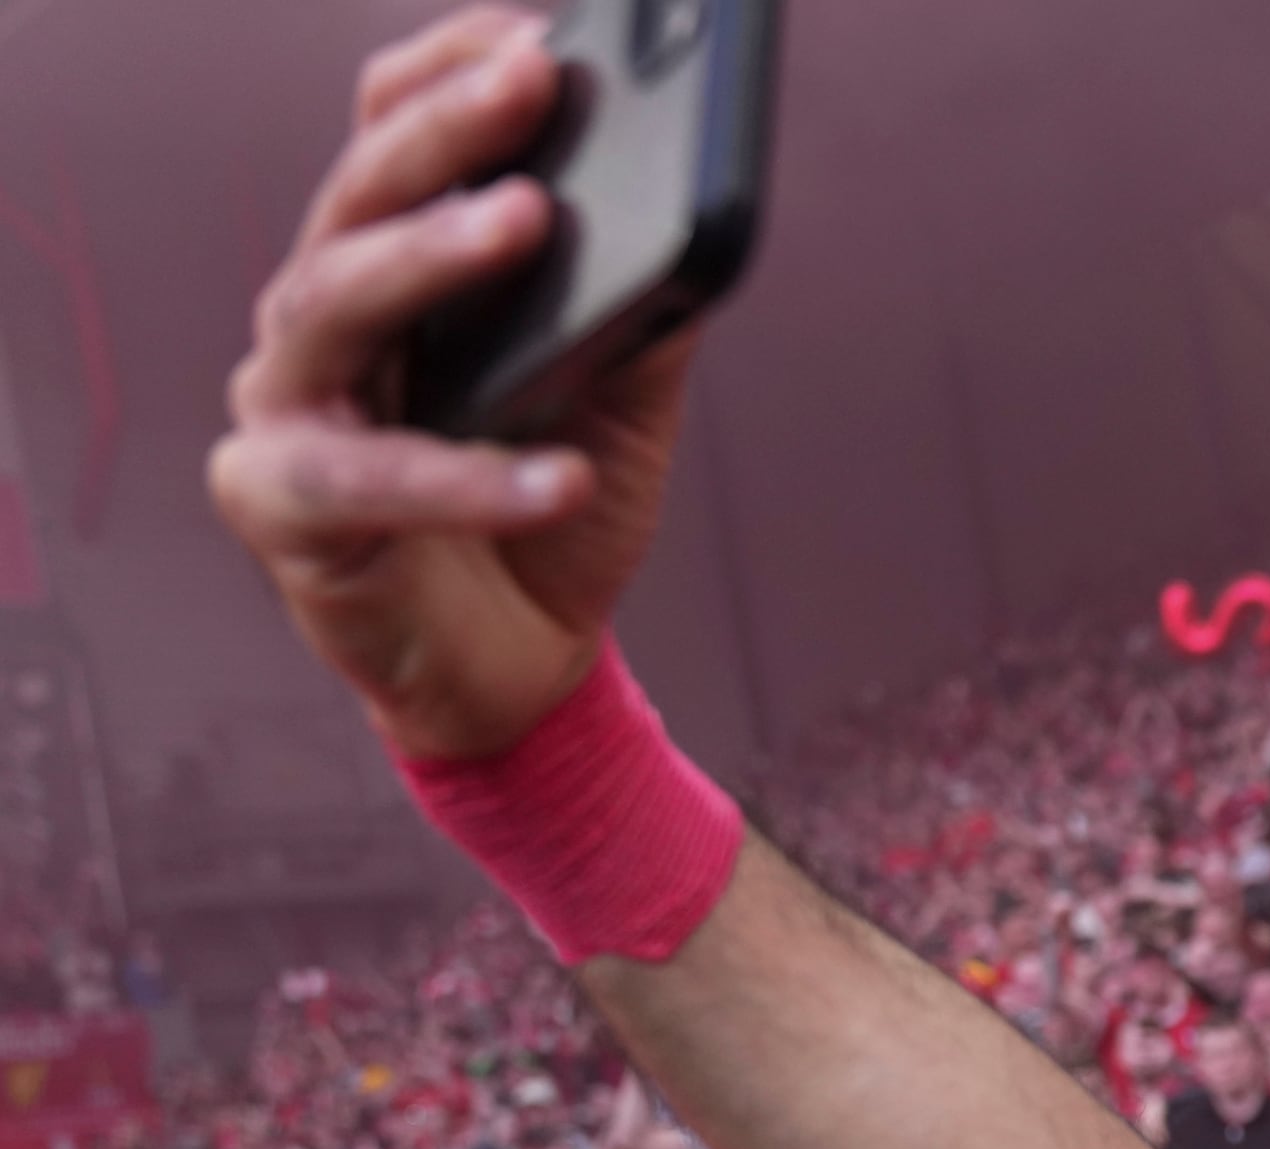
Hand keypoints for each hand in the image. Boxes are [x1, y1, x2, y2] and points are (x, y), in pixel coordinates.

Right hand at [207, 9, 695, 760]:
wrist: (524, 669)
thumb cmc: (555, 511)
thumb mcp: (623, 404)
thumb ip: (641, 312)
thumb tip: (692, 213)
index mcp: (391, 269)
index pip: (389, 135)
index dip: (449, 73)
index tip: (534, 29)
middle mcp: (320, 319)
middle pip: (359, 194)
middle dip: (446, 128)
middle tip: (530, 76)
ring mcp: (288, 409)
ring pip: (333, 302)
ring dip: (431, 255)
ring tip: (527, 216)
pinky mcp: (283, 513)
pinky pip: (372, 482)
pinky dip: (472, 479)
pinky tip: (563, 476)